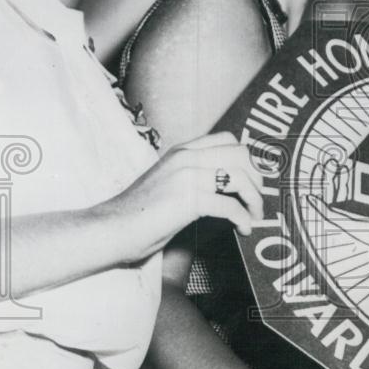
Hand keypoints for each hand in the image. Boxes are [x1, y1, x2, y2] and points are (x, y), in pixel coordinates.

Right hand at [100, 131, 263, 260]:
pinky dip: (243, 219)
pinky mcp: (187, 199)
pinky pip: (230, 205)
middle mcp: (186, 158)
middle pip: (241, 155)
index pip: (228, 139)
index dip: (247, 160)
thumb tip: (226, 189)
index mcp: (182, 151)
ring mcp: (187, 176)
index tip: (253, 182)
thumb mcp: (168, 184)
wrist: (111, 229)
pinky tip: (243, 229)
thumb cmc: (138, 214)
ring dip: (255, 200)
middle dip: (257, 179)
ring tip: (254, 217)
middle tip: (257, 202)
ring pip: (241, 178)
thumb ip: (193, 178)